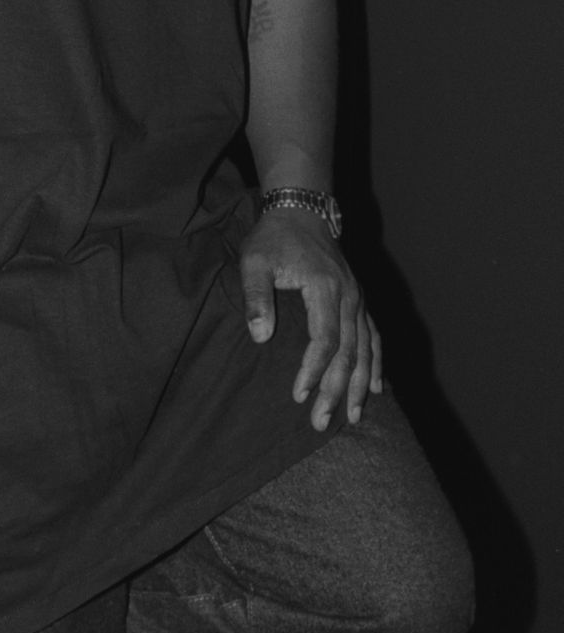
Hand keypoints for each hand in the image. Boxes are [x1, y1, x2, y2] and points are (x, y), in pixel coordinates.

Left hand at [240, 210, 382, 430]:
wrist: (302, 210)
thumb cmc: (274, 237)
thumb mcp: (255, 260)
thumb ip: (257, 297)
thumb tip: (260, 336)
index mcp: (326, 287)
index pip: (325, 340)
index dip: (314, 370)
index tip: (299, 394)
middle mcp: (349, 295)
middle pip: (348, 351)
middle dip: (336, 389)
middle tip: (321, 423)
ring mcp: (358, 297)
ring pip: (366, 348)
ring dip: (359, 384)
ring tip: (352, 416)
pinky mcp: (359, 298)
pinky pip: (374, 335)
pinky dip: (377, 362)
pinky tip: (376, 387)